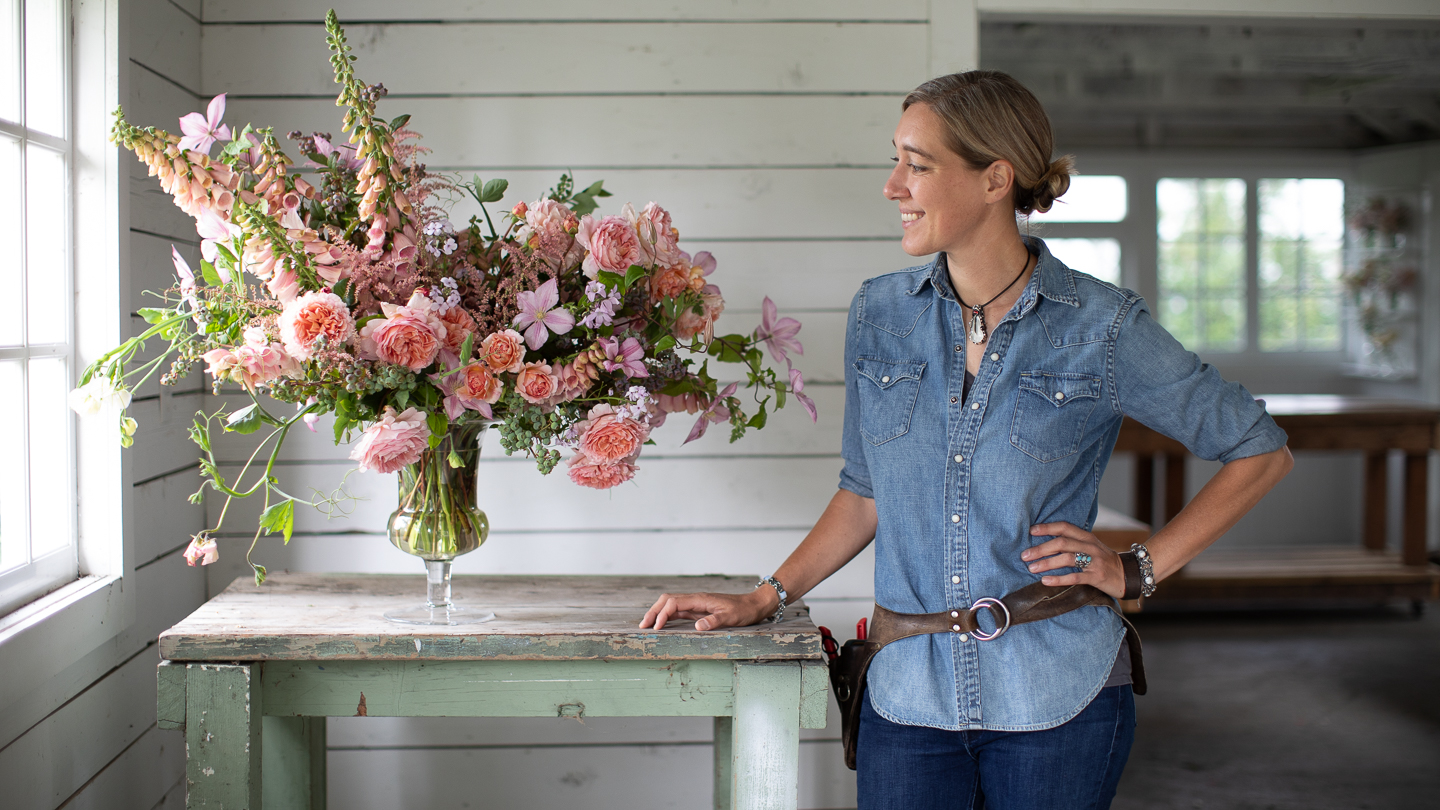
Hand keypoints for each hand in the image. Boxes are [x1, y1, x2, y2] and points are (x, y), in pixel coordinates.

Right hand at [638, 588, 774, 630]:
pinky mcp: (698, 610)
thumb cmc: (743, 611)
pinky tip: (662, 624)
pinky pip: (678, 611)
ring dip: (658, 613)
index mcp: (700, 599)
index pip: (674, 603)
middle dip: (653, 611)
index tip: (657, 627)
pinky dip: (667, 616)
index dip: (662, 614)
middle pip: (667, 600)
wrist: (753, 605)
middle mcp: (695, 599)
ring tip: (647, 625)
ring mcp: (696, 604)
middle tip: (643, 626)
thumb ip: (714, 621)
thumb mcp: (731, 618)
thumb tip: (697, 627)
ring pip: (670, 605)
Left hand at [1022, 521, 1124, 599]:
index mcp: (1087, 537)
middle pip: (1062, 543)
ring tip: (1031, 568)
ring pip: (1067, 558)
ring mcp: (1094, 561)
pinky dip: (1058, 579)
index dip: (1047, 528)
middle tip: (1025, 555)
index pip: (1064, 527)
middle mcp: (1090, 546)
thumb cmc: (1104, 561)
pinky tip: (1045, 581)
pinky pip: (1075, 577)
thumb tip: (1047, 543)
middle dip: (1041, 548)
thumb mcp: (1091, 547)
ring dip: (1046, 563)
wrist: (1127, 574)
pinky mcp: (1096, 576)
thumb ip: (1073, 543)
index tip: (1031, 531)